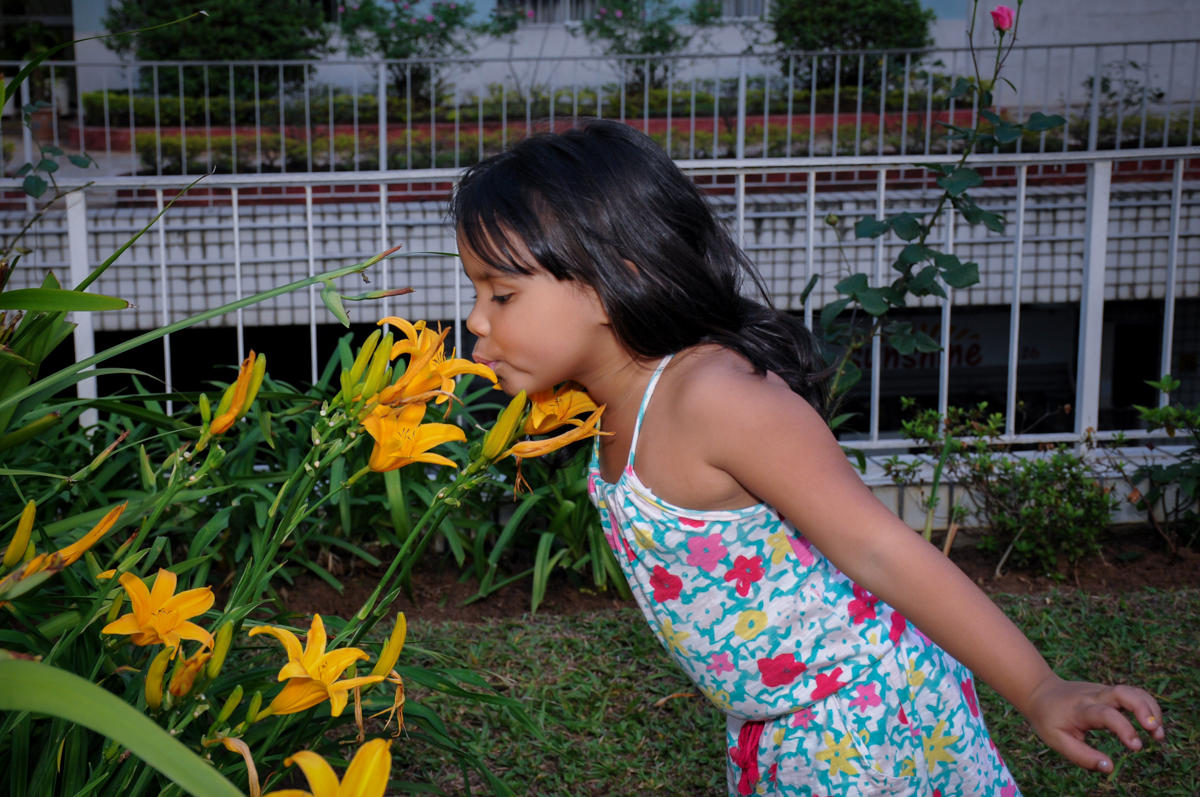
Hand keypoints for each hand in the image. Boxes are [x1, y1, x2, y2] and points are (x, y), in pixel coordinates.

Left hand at [1023, 675, 1165, 771]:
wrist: (1040, 692)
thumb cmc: (1049, 720)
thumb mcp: (1057, 740)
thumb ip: (1082, 756)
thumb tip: (1109, 768)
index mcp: (1081, 709)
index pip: (1106, 714)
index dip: (1124, 728)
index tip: (1136, 747)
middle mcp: (1095, 696)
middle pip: (1124, 692)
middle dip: (1144, 709)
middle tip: (1155, 731)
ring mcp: (1103, 691)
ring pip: (1132, 690)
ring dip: (1150, 708)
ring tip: (1158, 734)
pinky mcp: (1109, 691)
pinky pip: (1133, 693)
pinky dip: (1148, 705)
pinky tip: (1153, 724)